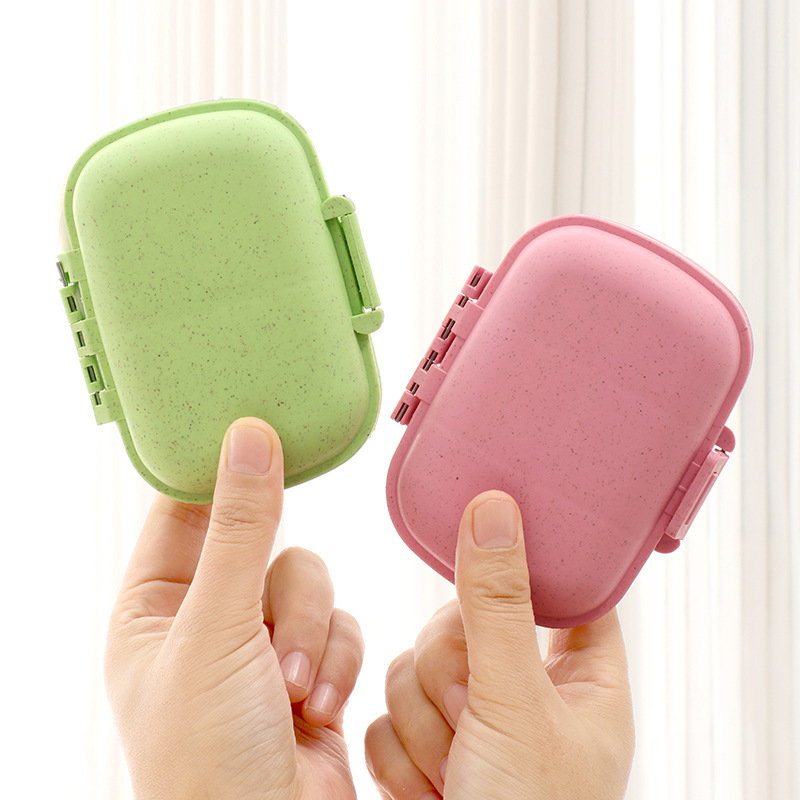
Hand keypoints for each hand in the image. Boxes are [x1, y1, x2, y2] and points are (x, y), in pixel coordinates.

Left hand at [105, 418, 363, 799]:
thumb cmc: (206, 758)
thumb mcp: (216, 630)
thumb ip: (239, 529)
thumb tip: (248, 438)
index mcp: (154, 610)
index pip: (181, 511)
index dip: (216, 472)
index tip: (258, 432)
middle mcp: (206, 620)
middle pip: (264, 543)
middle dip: (282, 595)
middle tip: (270, 636)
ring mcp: (259, 644)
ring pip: (310, 582)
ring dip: (312, 635)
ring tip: (294, 692)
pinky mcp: (310, 666)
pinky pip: (340, 622)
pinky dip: (337, 659)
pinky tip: (318, 706)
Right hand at [365, 490, 634, 799]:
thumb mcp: (517, 706)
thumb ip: (498, 605)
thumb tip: (494, 507)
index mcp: (580, 677)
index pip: (563, 587)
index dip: (527, 563)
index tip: (487, 539)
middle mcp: (524, 691)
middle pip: (462, 619)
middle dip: (452, 674)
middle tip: (474, 719)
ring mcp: (472, 720)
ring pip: (414, 662)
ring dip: (425, 723)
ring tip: (456, 774)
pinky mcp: (425, 746)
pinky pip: (387, 709)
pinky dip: (401, 755)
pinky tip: (430, 791)